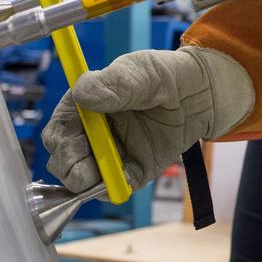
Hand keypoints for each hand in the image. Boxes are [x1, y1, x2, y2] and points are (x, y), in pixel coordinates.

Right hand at [42, 46, 253, 191]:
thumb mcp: (143, 71)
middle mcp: (92, 134)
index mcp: (85, 107)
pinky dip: (113, 189)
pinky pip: (114, 189)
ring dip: (88, 182)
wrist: (202, 93)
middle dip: (69, 166)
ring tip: (109, 171)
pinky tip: (123, 180)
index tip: (73, 142)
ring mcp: (111, 154)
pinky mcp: (132, 171)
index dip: (60, 140)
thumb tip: (83, 94)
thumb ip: (116, 83)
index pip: (58, 130)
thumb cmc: (166, 75)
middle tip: (88, 165)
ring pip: (82, 180)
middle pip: (63, 160)